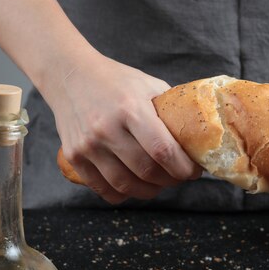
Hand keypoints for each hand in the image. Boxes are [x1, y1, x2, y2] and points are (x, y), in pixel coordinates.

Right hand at [46, 54, 201, 203]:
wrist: (69, 75)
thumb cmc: (116, 81)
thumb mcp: (148, 85)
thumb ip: (169, 111)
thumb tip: (198, 137)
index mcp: (131, 108)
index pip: (163, 150)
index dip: (183, 168)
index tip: (193, 171)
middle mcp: (107, 128)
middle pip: (147, 171)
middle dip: (170, 180)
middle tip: (179, 176)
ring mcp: (88, 144)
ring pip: (126, 185)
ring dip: (149, 191)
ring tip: (159, 184)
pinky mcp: (74, 156)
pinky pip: (103, 189)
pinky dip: (123, 195)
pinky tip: (135, 186)